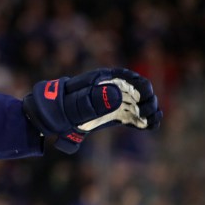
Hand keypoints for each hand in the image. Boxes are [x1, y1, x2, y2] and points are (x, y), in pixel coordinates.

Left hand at [22, 68, 162, 153]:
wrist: (54, 115)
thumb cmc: (61, 106)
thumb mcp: (73, 104)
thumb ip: (91, 100)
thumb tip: (115, 96)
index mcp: (105, 79)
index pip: (131, 78)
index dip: (142, 88)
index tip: (142, 100)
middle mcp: (114, 88)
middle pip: (141, 90)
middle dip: (148, 101)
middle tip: (143, 114)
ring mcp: (117, 102)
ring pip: (142, 103)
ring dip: (150, 111)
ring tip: (148, 121)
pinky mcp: (118, 115)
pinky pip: (136, 116)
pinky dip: (146, 120)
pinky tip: (150, 126)